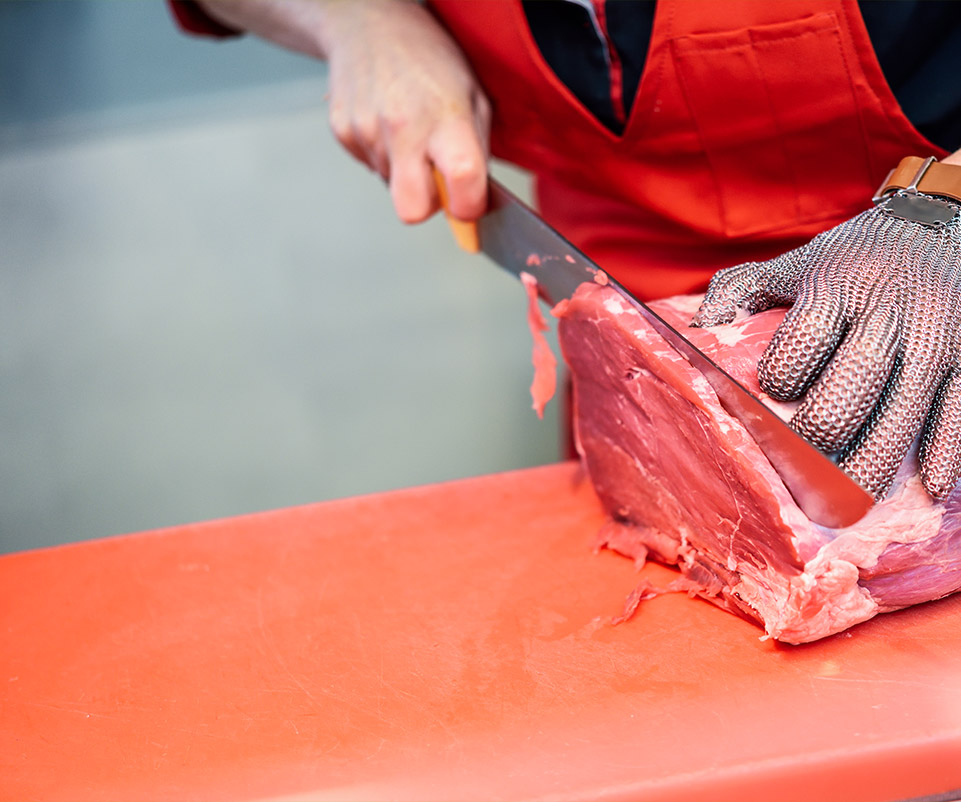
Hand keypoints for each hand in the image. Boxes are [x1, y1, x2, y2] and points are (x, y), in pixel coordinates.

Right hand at [199, 0, 490, 223]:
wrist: (368, 22)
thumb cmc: (428, 60)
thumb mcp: (472, 96)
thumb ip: (476, 151)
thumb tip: (474, 203)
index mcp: (446, 116)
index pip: (462, 181)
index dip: (469, 206)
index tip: (469, 202)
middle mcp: (404, 126)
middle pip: (412, 210)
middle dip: (427, 206)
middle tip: (436, 180)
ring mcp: (367, 131)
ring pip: (392, 188)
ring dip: (406, 171)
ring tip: (410, 129)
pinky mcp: (343, 133)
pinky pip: (371, 167)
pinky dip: (383, 155)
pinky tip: (387, 123)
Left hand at [692, 183, 960, 500]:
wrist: (936, 230)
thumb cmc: (848, 260)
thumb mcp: (792, 264)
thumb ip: (740, 292)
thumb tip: (692, 333)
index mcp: (837, 287)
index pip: (804, 341)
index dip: (782, 378)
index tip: (771, 396)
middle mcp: (890, 313)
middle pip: (852, 386)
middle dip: (820, 433)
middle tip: (799, 468)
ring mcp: (937, 340)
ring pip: (903, 416)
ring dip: (871, 465)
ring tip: (845, 503)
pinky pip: (960, 416)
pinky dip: (945, 457)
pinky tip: (928, 489)